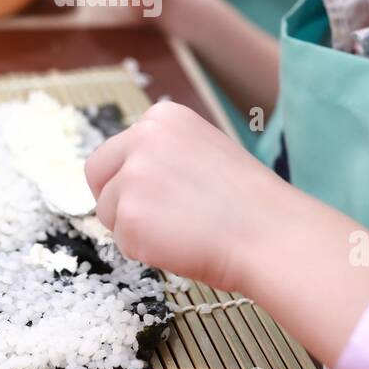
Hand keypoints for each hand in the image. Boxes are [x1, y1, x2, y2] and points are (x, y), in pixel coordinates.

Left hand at [85, 101, 292, 290]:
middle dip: (113, 197)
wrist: (270, 233)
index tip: (154, 194)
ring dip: (134, 227)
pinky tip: (181, 244)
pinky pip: (121, 241)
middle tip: (146, 219)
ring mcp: (132, 177)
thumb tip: (128, 171)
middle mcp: (141, 138)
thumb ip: (164, 153)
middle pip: (97, 173)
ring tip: (180, 231)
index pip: (118, 147)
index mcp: (162, 117)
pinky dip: (144, 251)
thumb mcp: (203, 150)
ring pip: (108, 211)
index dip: (128, 176)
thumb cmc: (247, 201)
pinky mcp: (128, 216)